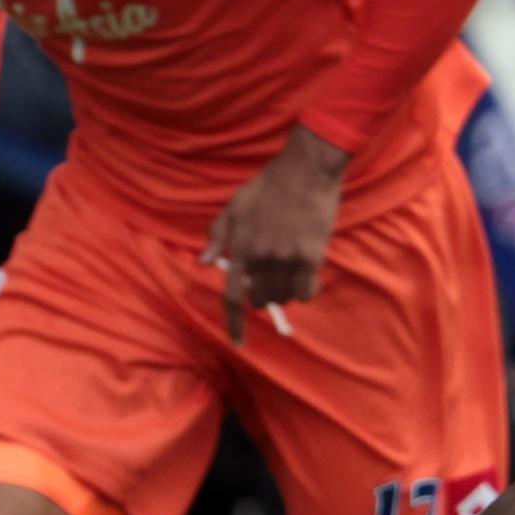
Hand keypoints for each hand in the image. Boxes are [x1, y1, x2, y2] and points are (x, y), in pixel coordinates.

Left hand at [203, 125, 347, 343]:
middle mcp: (262, 259)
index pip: (232, 296)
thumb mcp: (233, 206)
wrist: (305, 170)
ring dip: (284, 293)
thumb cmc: (267, 186)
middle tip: (268, 279)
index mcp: (241, 248)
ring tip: (287, 273)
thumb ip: (217, 236)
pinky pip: (307, 291)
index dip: (234, 324)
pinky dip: (305, 290)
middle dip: (262, 296)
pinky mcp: (312, 256)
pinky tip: (304, 276)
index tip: (237, 344)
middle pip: (261, 300)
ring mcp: (288, 259)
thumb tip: (202, 262)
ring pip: (285, 297)